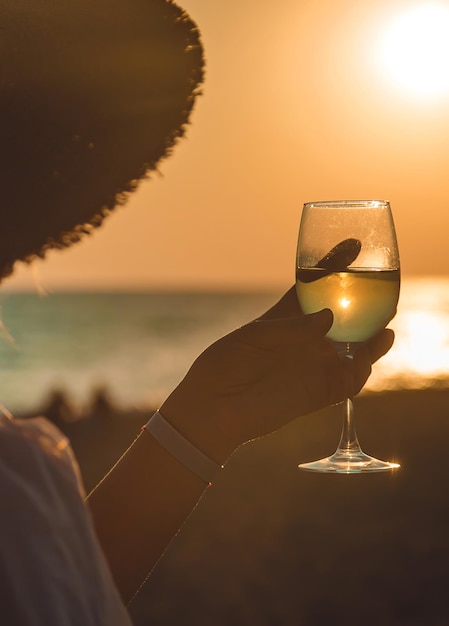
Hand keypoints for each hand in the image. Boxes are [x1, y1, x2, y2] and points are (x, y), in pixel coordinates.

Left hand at [160, 287, 394, 463]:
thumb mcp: (253, 337)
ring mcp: (313, 366)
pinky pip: (349, 379)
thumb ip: (291, 327)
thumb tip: (328, 318)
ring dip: (372, 336)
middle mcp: (303, 341)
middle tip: (384, 287)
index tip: (352, 246)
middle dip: (364, 303)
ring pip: (353, 348)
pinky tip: (371, 351)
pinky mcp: (318, 393)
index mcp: (284, 319)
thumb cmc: (224, 367)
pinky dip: (363, 367)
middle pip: (342, 317)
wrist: (213, 411)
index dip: (333, 267)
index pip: (314, 287)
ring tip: (387, 319)